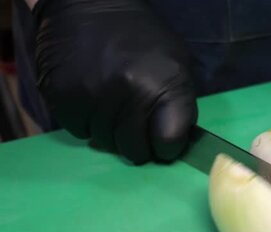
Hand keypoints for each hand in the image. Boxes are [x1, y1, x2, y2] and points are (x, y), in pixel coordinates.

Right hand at [34, 0, 196, 163]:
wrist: (89, 4)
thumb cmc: (142, 38)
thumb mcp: (177, 64)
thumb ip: (180, 105)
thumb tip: (176, 142)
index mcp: (163, 85)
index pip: (169, 142)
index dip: (167, 145)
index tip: (163, 136)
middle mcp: (128, 92)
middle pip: (135, 150)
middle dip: (138, 142)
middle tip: (135, 122)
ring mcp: (92, 96)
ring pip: (105, 143)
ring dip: (110, 130)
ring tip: (112, 102)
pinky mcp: (61, 96)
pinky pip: (79, 132)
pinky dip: (86, 122)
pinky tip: (91, 99)